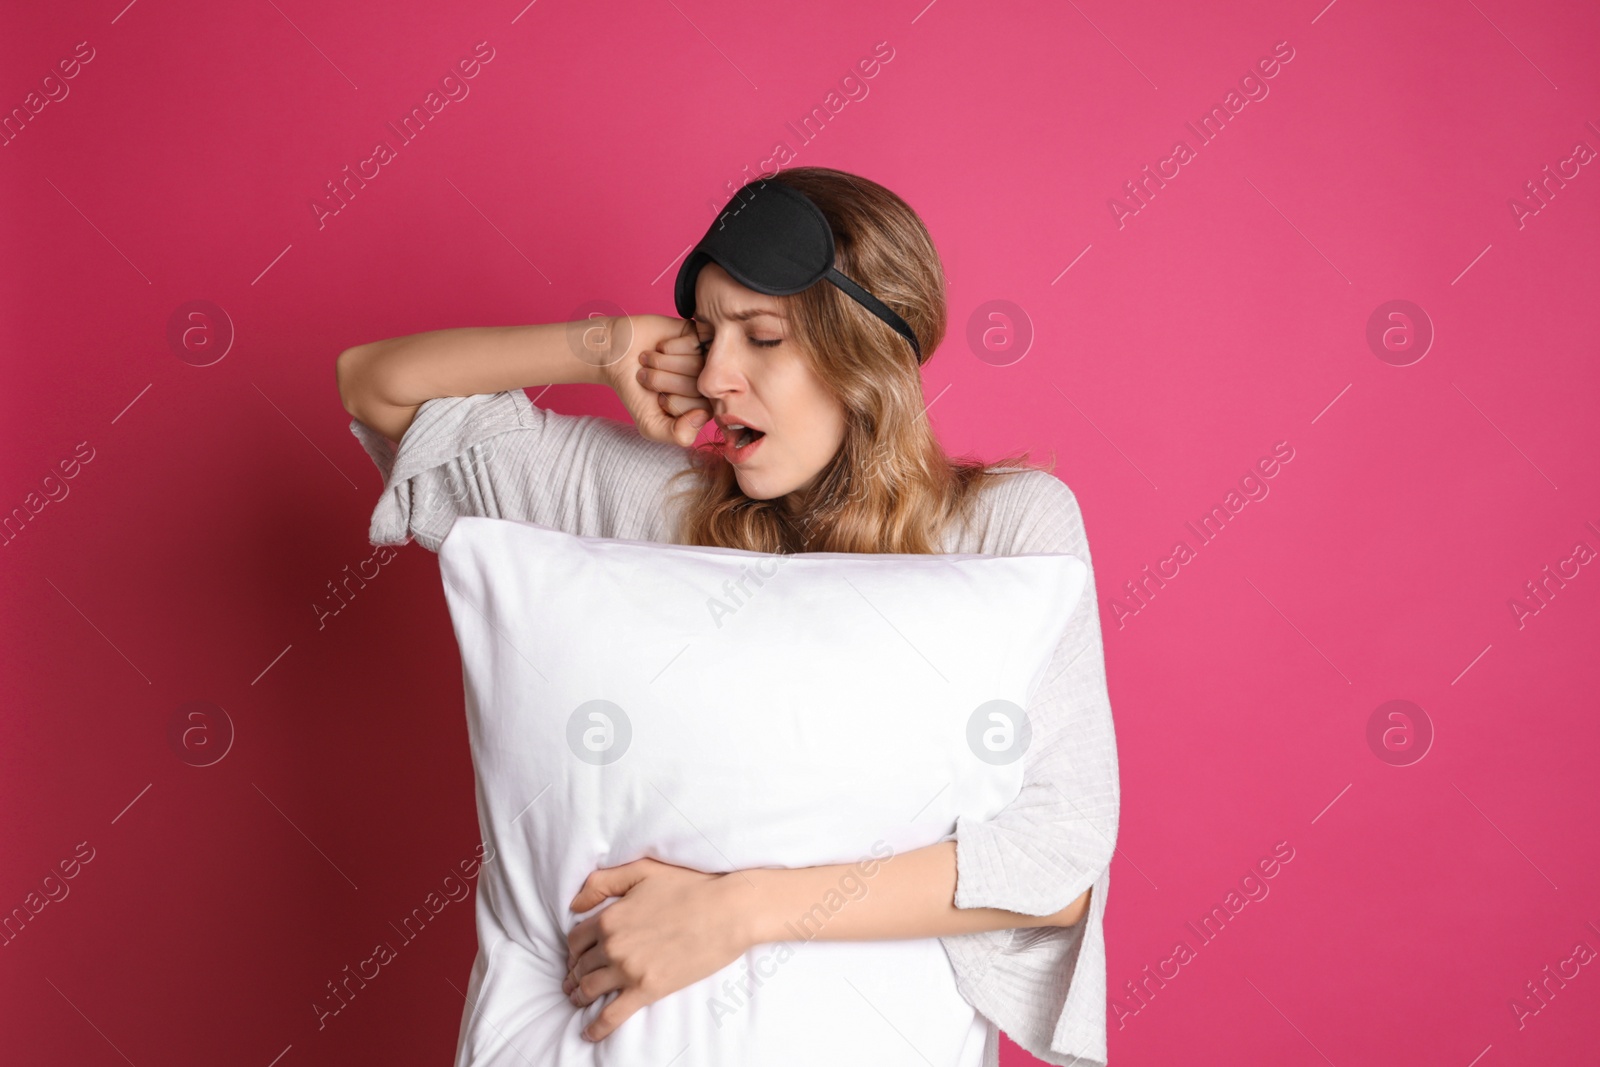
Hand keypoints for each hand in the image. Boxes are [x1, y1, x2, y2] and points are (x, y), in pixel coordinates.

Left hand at [563, 857, 751, 1041]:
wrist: (727, 911)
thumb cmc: (689, 886)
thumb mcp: (642, 871)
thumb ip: (603, 882)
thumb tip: (573, 904)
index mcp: (609, 917)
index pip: (575, 940)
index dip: (573, 950)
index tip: (577, 956)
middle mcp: (613, 945)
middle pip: (580, 966)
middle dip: (574, 975)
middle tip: (575, 981)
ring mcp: (629, 970)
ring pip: (589, 990)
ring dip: (580, 997)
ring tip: (580, 1001)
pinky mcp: (648, 989)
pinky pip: (611, 1016)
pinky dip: (596, 1028)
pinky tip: (589, 1033)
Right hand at [598, 315, 711, 446]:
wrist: (616, 358)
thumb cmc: (635, 392)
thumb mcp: (651, 426)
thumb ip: (679, 435)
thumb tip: (703, 415)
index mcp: (703, 407)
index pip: (700, 409)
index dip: (672, 404)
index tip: (656, 398)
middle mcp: (708, 382)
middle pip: (697, 385)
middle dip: (663, 381)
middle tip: (647, 376)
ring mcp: (706, 357)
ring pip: (695, 364)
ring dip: (663, 362)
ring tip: (651, 361)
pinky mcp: (699, 334)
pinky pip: (693, 343)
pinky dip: (669, 347)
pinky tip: (661, 347)